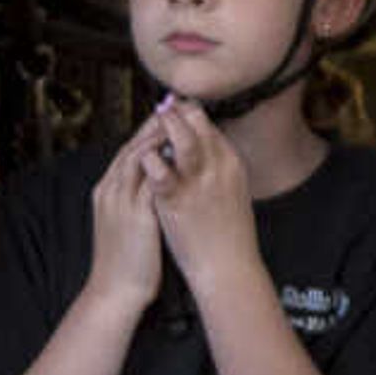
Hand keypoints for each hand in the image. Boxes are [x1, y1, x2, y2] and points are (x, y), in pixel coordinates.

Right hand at [86, 115, 169, 313]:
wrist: (115, 291)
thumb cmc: (128, 260)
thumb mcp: (130, 221)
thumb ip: (141, 198)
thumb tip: (161, 181)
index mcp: (108, 190)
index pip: (129, 149)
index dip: (148, 129)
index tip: (168, 113)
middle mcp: (111, 190)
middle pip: (132, 145)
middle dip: (155, 123)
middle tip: (176, 105)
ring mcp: (121, 201)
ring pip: (139, 157)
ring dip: (160, 136)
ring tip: (181, 119)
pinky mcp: (137, 215)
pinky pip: (151, 180)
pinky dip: (165, 163)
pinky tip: (183, 153)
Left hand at [141, 96, 262, 290]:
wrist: (229, 270)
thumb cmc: (229, 238)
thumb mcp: (232, 194)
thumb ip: (218, 170)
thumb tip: (206, 153)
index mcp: (232, 165)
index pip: (209, 125)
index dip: (190, 113)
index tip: (177, 106)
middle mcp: (219, 168)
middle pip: (198, 124)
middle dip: (177, 112)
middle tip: (163, 104)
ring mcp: (199, 183)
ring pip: (184, 140)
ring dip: (167, 125)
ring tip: (155, 117)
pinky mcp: (177, 201)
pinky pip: (161, 171)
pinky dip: (150, 158)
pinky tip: (143, 154)